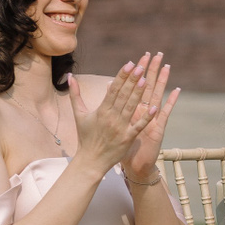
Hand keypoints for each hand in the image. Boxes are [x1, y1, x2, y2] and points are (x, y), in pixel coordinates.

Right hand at [68, 53, 161, 173]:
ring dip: (139, 93)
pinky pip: (138, 126)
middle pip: (123, 95)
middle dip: (132, 79)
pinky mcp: (128, 138)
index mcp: (101, 110)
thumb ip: (75, 94)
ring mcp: (120, 127)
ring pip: (131, 107)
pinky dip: (146, 117)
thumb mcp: (79, 114)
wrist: (91, 160)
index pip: (113, 89)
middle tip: (141, 66)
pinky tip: (154, 107)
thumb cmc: (86, 137)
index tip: (129, 63)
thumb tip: (69, 76)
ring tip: (147, 79)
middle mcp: (111, 117)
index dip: (122, 76)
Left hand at [120, 54, 180, 181]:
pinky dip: (171, 101)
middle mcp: (144, 111)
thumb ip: (113, 105)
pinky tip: (176, 90)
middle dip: (151, 70)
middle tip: (155, 54)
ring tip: (166, 66)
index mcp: (133, 109)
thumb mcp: (117, 124)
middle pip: (148, 86)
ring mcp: (153, 119)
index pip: (134, 86)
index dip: (137, 72)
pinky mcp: (158, 128)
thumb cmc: (124, 146)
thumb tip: (107, 86)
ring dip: (162, 81)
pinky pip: (165, 113)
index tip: (138, 58)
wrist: (134, 164)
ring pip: (158, 95)